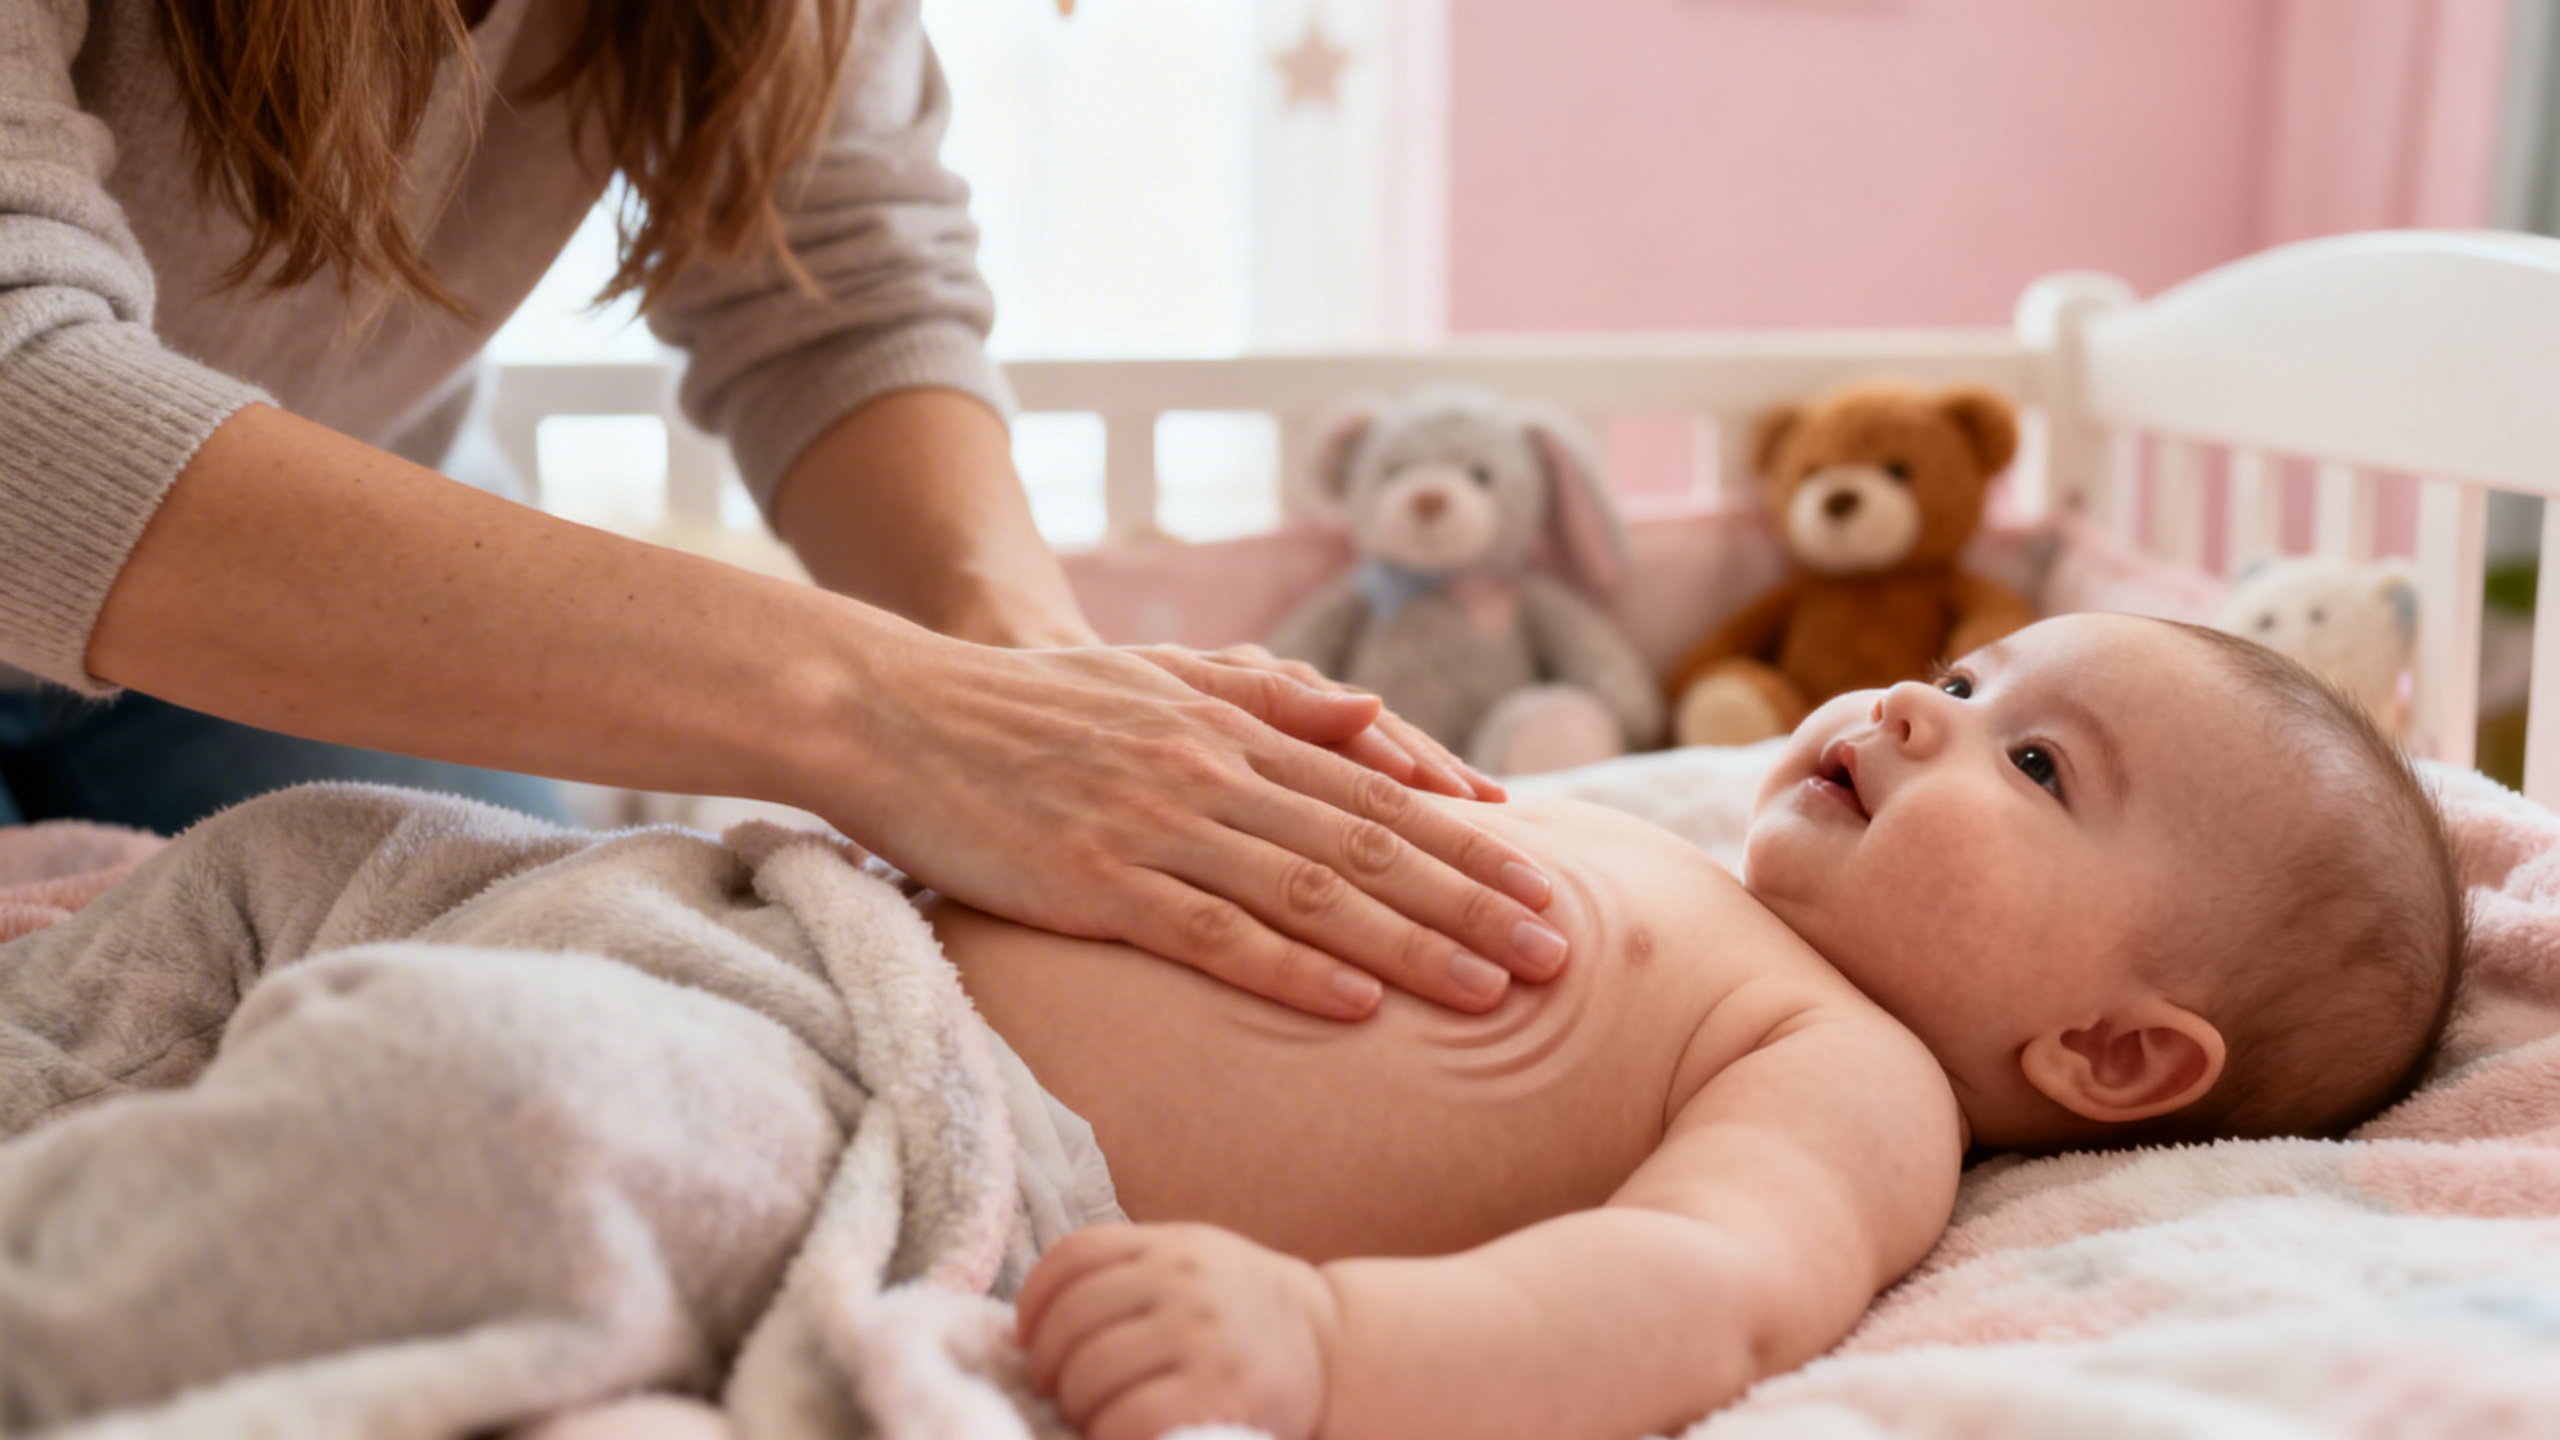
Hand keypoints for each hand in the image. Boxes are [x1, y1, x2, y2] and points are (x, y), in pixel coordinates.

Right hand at [821, 630, 1566, 1018]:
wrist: (894, 710)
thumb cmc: (1030, 707)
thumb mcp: (1161, 675)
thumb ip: (1271, 697)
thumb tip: (1382, 725)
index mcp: (1231, 724)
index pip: (1375, 789)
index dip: (1467, 840)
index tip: (1545, 882)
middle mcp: (1210, 769)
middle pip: (1367, 843)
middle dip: (1473, 899)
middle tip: (1557, 950)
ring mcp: (1154, 824)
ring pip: (1310, 891)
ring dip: (1410, 945)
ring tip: (1492, 990)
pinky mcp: (1093, 879)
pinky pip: (1209, 933)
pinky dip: (1288, 970)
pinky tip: (1355, 1007)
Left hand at [1017, 1224, 1334, 1439]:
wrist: (1334, 1348)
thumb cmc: (1245, 1314)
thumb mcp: (1194, 1262)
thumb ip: (1129, 1274)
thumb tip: (1036, 1323)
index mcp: (1171, 1246)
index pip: (1072, 1258)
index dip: (1033, 1302)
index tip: (1029, 1338)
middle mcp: (1183, 1282)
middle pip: (1070, 1321)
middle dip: (1048, 1366)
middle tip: (1059, 1389)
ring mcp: (1200, 1337)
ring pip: (1088, 1372)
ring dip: (1074, 1405)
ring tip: (1091, 1413)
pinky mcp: (1216, 1394)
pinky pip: (1127, 1418)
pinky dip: (1106, 1432)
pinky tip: (1118, 1432)